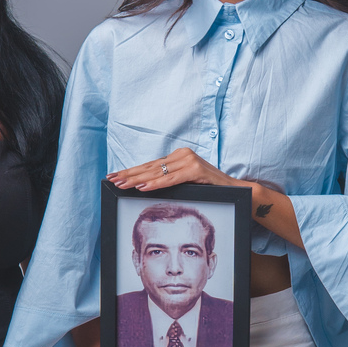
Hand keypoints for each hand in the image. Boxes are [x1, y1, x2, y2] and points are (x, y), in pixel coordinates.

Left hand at [108, 149, 242, 194]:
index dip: (131, 172)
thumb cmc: (210, 190)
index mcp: (178, 158)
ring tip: (121, 184)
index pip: (149, 166)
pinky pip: (171, 179)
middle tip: (112, 180)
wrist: (235, 191)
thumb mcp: (185, 185)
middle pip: (150, 167)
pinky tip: (143, 186)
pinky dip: (156, 183)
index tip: (114, 177)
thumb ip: (169, 182)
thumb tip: (145, 188)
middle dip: (129, 175)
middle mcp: (182, 155)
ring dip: (137, 179)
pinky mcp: (196, 170)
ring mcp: (189, 160)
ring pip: (157, 172)